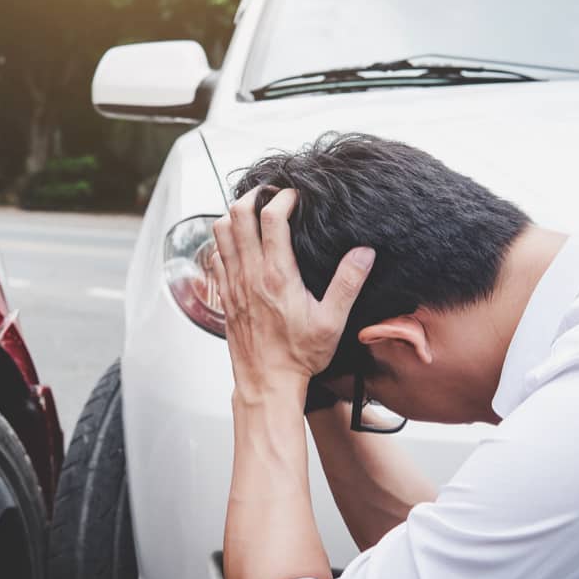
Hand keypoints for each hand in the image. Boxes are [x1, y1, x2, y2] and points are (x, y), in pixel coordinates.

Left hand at [211, 187, 374, 402]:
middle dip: (254, 196)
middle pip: (238, 215)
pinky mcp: (224, 294)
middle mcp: (250, 273)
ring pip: (220, 231)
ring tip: (254, 214)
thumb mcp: (332, 321)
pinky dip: (223, 241)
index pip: (271, 219)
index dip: (283, 198)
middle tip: (270, 195)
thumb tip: (364, 252)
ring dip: (234, 216)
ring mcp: (232, 283)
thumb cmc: (299, 356)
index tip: (296, 196)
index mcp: (277, 275)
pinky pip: (214, 255)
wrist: (266, 382)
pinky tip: (240, 245)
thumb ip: (348, 283)